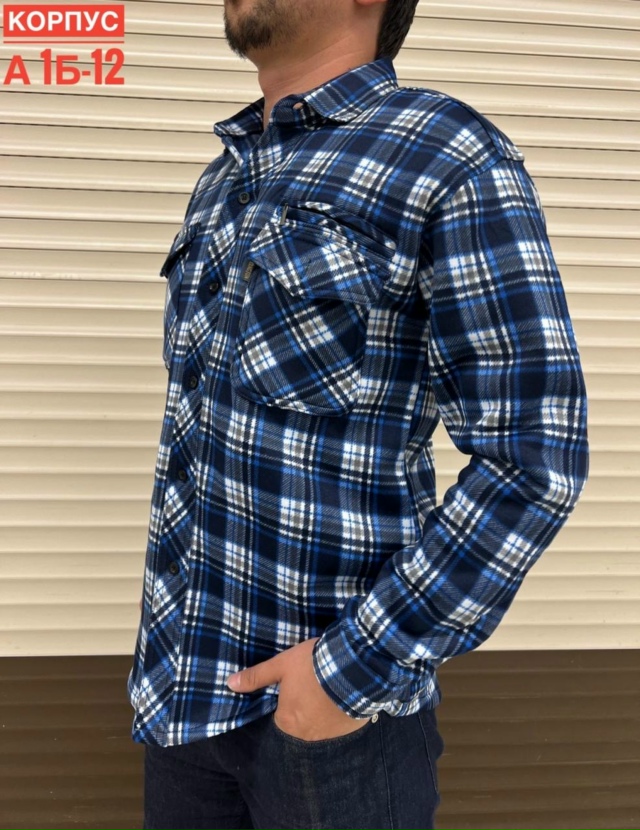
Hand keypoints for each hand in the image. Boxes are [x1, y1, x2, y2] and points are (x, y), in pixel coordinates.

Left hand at [226, 637, 370, 740]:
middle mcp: (306, 736)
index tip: (292, 691)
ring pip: (320, 727)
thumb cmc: (312, 666)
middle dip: (303, 710)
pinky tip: (341, 699)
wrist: (354, 667)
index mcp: (287, 722)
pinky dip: (338, 716)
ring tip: (326, 693)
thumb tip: (229, 684)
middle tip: (310, 689)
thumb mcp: (281, 665)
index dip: (284, 705)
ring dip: (321, 714)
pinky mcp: (349, 730)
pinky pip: (339, 727)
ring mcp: (330, 735)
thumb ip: (256, 677)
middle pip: (299, 726)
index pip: (279, 720)